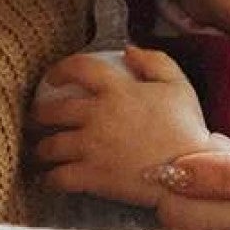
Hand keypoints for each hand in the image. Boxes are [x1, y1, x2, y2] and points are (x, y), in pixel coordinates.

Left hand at [30, 46, 215, 206]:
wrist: (191, 172)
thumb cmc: (186, 127)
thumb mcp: (178, 84)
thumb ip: (154, 61)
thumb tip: (129, 49)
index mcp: (117, 89)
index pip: (78, 68)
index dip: (60, 70)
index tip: (53, 77)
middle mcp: (97, 115)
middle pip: (52, 111)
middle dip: (39, 115)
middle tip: (38, 119)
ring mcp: (91, 147)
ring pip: (49, 146)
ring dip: (41, 148)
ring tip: (41, 151)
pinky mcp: (92, 177)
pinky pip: (58, 178)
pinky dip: (49, 179)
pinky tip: (49, 180)